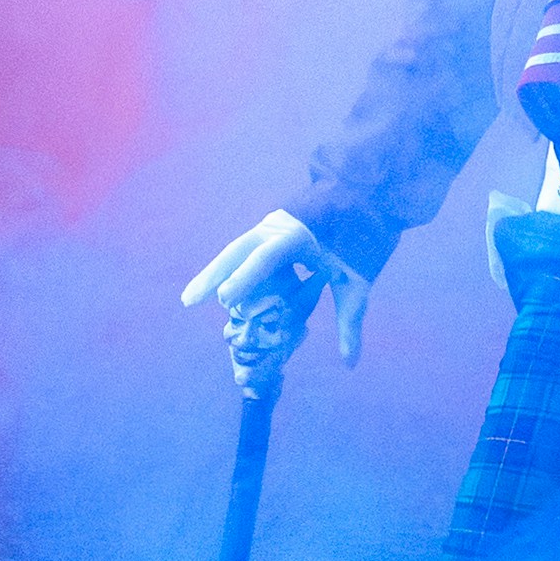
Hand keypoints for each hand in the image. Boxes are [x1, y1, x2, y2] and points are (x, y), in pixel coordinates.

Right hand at [181, 208, 370, 369]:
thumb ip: (351, 321)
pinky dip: (231, 267)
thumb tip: (350, 364)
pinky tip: (216, 284)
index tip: (224, 299)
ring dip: (215, 272)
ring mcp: (272, 225)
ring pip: (237, 250)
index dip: (245, 279)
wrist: (370, 196)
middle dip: (213, 276)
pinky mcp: (271, 229)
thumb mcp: (358, 281)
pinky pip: (246, 250)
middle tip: (189, 301)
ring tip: (192, 297)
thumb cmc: (365, 238)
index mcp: (300, 235)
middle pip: (237, 251)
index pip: (266, 257)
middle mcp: (278, 227)